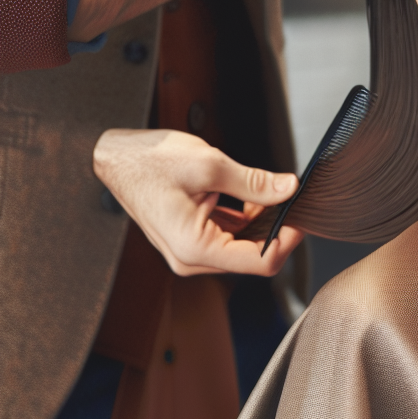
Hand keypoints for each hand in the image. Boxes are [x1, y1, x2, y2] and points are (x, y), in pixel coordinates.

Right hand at [93, 129, 302, 276]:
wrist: (114, 156)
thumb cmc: (148, 161)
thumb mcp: (209, 165)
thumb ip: (254, 182)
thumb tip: (288, 189)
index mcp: (194, 249)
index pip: (261, 262)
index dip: (288, 241)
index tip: (302, 218)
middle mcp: (191, 259)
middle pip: (254, 257)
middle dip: (278, 230)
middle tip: (293, 202)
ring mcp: (190, 252)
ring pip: (245, 247)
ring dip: (263, 224)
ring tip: (272, 194)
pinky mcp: (192, 239)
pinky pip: (230, 237)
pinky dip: (247, 221)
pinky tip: (255, 198)